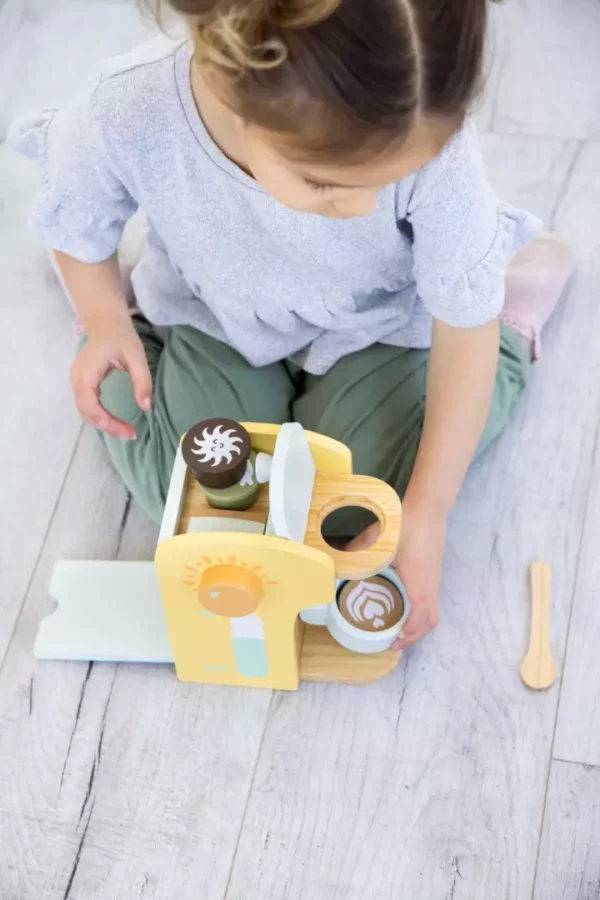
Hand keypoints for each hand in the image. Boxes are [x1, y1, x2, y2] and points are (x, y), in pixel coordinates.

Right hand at [70, 314, 151, 439]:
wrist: (106, 321)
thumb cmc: (121, 335)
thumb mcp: (136, 355)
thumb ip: (142, 380)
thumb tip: (146, 407)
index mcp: (86, 371)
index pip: (90, 404)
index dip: (106, 421)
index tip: (126, 430)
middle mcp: (76, 379)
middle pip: (86, 412)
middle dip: (107, 426)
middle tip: (130, 434)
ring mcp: (76, 381)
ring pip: (85, 411)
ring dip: (103, 424)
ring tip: (125, 431)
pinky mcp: (82, 383)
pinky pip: (87, 405)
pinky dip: (100, 416)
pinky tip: (115, 421)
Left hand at [345, 506, 445, 649]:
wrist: (429, 508)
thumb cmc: (407, 525)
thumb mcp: (382, 541)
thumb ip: (360, 551)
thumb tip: (338, 556)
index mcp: (418, 582)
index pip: (421, 616)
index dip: (409, 633)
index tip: (394, 640)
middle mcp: (430, 584)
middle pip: (430, 620)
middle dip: (414, 636)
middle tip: (394, 641)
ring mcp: (434, 578)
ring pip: (433, 610)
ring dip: (418, 625)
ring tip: (399, 629)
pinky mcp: (434, 571)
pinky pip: (431, 599)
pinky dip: (420, 611)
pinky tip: (404, 605)